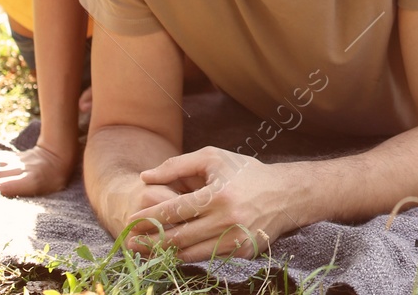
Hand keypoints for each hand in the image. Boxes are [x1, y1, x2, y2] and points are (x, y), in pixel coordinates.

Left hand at [124, 147, 299, 261]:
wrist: (287, 195)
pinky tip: (172, 252)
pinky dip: (187, 256)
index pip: (173, 210)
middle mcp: (226, 220)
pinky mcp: (241, 253)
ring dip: (164, 253)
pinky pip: (206, 258)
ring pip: (189, 253)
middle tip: (129, 242)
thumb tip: (145, 176)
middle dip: (149, 241)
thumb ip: (178, 165)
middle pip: (177, 237)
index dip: (148, 217)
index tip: (130, 221)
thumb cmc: (247, 173)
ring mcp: (235, 240)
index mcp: (218, 194)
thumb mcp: (214, 158)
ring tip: (145, 250)